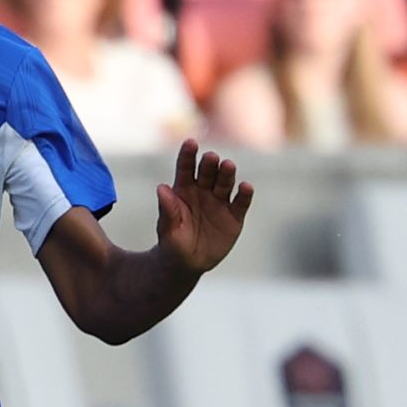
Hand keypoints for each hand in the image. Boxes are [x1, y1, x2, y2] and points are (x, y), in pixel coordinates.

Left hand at [155, 138, 252, 275]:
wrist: (187, 263)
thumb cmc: (172, 243)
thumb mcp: (167, 229)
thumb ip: (167, 209)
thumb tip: (161, 188)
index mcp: (183, 190)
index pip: (186, 169)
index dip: (188, 155)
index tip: (190, 142)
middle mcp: (203, 191)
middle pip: (208, 173)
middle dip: (210, 164)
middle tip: (211, 157)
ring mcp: (220, 202)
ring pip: (225, 183)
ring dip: (227, 174)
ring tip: (228, 166)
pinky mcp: (234, 216)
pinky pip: (241, 202)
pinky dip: (244, 194)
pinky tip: (246, 187)